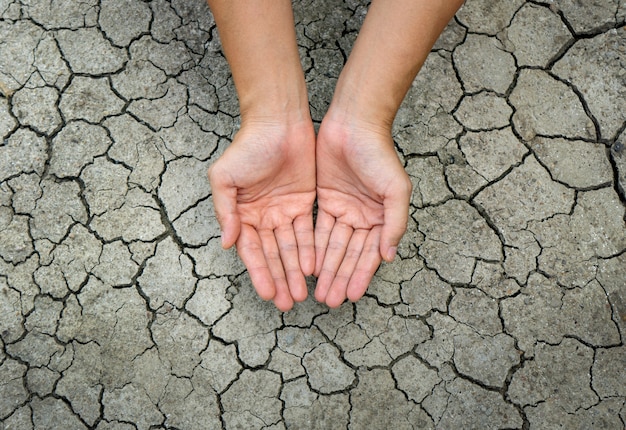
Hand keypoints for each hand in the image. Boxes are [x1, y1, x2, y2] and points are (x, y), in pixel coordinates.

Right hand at [208, 120, 315, 310]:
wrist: (278, 122)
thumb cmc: (248, 147)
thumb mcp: (224, 178)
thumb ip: (225, 211)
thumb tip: (227, 243)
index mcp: (242, 214)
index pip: (251, 251)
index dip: (260, 273)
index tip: (268, 294)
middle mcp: (262, 217)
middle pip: (273, 255)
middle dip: (280, 279)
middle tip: (288, 303)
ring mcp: (283, 211)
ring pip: (291, 248)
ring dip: (295, 271)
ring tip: (302, 294)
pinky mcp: (303, 202)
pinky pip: (307, 231)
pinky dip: (309, 250)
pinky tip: (313, 268)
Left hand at [314, 118, 411, 307]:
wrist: (354, 125)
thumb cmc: (379, 155)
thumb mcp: (395, 190)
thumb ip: (394, 224)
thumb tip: (389, 257)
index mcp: (381, 218)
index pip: (369, 254)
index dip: (360, 275)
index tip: (352, 296)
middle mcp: (362, 217)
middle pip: (348, 254)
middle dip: (339, 277)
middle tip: (329, 301)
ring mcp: (343, 209)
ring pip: (332, 246)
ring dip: (326, 269)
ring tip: (318, 292)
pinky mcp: (324, 199)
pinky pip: (318, 229)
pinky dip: (314, 247)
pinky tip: (308, 266)